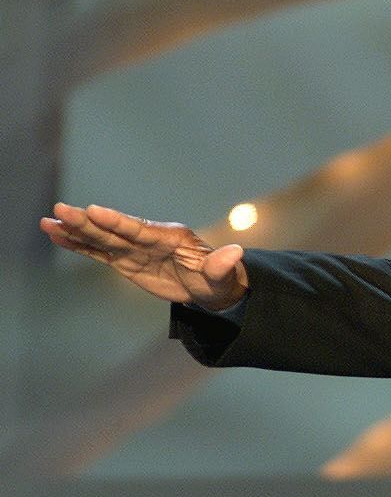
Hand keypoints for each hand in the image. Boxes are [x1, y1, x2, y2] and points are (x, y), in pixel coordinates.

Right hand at [40, 203, 248, 310]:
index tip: (95, 211)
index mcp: (169, 238)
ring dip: (75, 231)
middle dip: (88, 222)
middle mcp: (148, 238)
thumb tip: (236, 253)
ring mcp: (135, 249)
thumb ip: (223, 265)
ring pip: (101, 239)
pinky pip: (99, 251)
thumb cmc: (218, 280)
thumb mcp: (222, 276)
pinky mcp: (126, 260)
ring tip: (48, 222)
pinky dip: (78, 244)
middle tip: (61, 210)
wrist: (211, 286)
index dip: (117, 221)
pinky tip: (56, 235)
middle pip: (114, 230)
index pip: (139, 229)